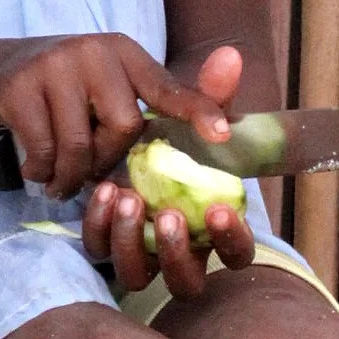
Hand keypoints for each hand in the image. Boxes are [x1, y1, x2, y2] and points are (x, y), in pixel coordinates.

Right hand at [0, 32, 234, 200]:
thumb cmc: (72, 88)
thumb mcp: (115, 85)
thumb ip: (163, 105)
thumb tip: (226, 129)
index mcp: (125, 52)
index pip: (166, 86)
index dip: (197, 110)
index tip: (222, 135)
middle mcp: (94, 51)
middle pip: (124, 126)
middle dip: (109, 158)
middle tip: (90, 167)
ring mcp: (54, 66)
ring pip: (81, 144)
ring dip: (72, 175)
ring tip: (61, 181)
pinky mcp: (20, 87)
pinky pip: (45, 149)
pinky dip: (43, 171)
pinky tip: (38, 170)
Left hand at [81, 42, 257, 297]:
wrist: (115, 140)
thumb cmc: (173, 136)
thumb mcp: (192, 116)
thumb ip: (211, 94)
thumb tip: (228, 56)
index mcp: (216, 231)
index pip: (238, 255)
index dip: (232, 240)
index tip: (219, 210)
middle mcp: (182, 253)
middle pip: (187, 282)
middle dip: (177, 252)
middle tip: (167, 214)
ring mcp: (143, 254)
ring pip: (138, 275)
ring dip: (132, 242)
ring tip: (127, 198)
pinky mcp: (107, 245)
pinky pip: (101, 251)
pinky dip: (99, 226)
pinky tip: (99, 191)